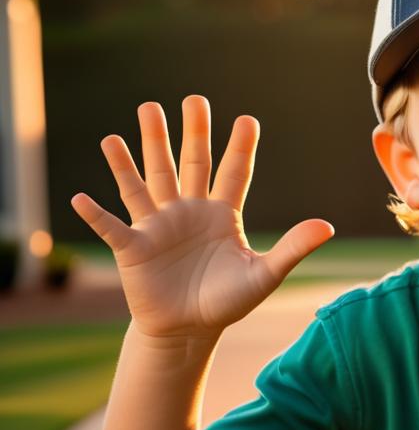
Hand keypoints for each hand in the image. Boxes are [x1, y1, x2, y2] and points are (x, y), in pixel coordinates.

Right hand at [71, 95, 333, 339]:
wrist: (189, 330)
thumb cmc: (226, 302)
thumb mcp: (264, 275)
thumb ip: (292, 248)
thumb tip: (328, 226)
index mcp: (221, 215)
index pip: (234, 174)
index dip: (241, 148)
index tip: (248, 120)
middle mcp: (189, 210)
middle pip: (190, 163)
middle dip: (191, 132)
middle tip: (193, 99)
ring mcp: (159, 225)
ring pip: (150, 180)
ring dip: (142, 151)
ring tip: (143, 114)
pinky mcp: (133, 247)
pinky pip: (112, 227)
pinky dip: (96, 215)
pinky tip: (80, 198)